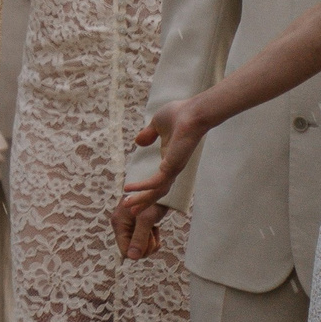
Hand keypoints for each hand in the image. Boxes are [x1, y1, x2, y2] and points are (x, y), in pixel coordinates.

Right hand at [116, 199, 169, 260]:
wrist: (159, 187)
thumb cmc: (151, 201)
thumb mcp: (146, 220)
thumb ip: (139, 239)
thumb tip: (132, 258)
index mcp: (118, 224)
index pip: (124, 250)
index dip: (138, 251)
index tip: (148, 240)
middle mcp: (121, 227)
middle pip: (133, 250)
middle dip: (146, 245)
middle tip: (152, 231)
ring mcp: (128, 227)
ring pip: (140, 247)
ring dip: (150, 241)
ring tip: (153, 228)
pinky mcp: (136, 226)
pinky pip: (144, 241)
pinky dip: (152, 238)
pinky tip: (154, 228)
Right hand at [119, 97, 207, 231]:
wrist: (193, 113)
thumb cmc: (179, 114)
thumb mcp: (156, 124)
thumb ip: (148, 134)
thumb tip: (138, 142)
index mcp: (170, 158)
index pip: (158, 178)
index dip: (146, 187)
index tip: (132, 192)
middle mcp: (173, 167)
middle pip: (158, 190)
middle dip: (144, 200)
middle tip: (130, 208)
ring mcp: (173, 169)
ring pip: (157, 191)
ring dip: (142, 199)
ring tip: (128, 206)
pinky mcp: (172, 167)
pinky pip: (155, 183)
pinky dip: (142, 187)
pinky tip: (129, 188)